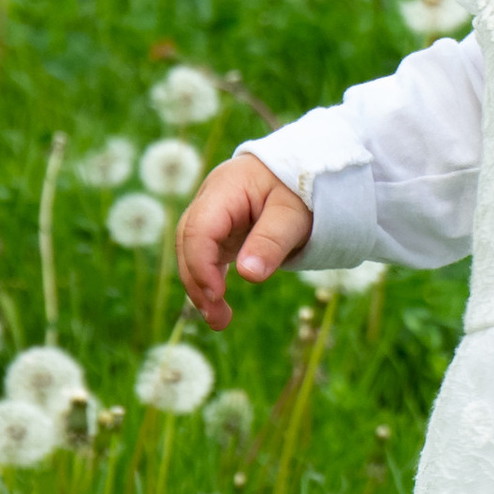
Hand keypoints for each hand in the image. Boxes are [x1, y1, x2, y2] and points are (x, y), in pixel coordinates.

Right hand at [178, 157, 312, 329]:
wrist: (304, 173)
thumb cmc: (300, 189)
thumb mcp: (293, 214)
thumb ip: (271, 242)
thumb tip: (248, 275)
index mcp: (225, 188)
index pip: (199, 228)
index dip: (201, 264)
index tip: (216, 294)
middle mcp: (210, 201)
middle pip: (188, 242)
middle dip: (197, 282)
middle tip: (218, 317)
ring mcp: (212, 217)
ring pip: (192, 253)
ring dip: (200, 287)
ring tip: (219, 321)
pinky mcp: (219, 233)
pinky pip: (205, 257)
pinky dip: (209, 282)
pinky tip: (217, 307)